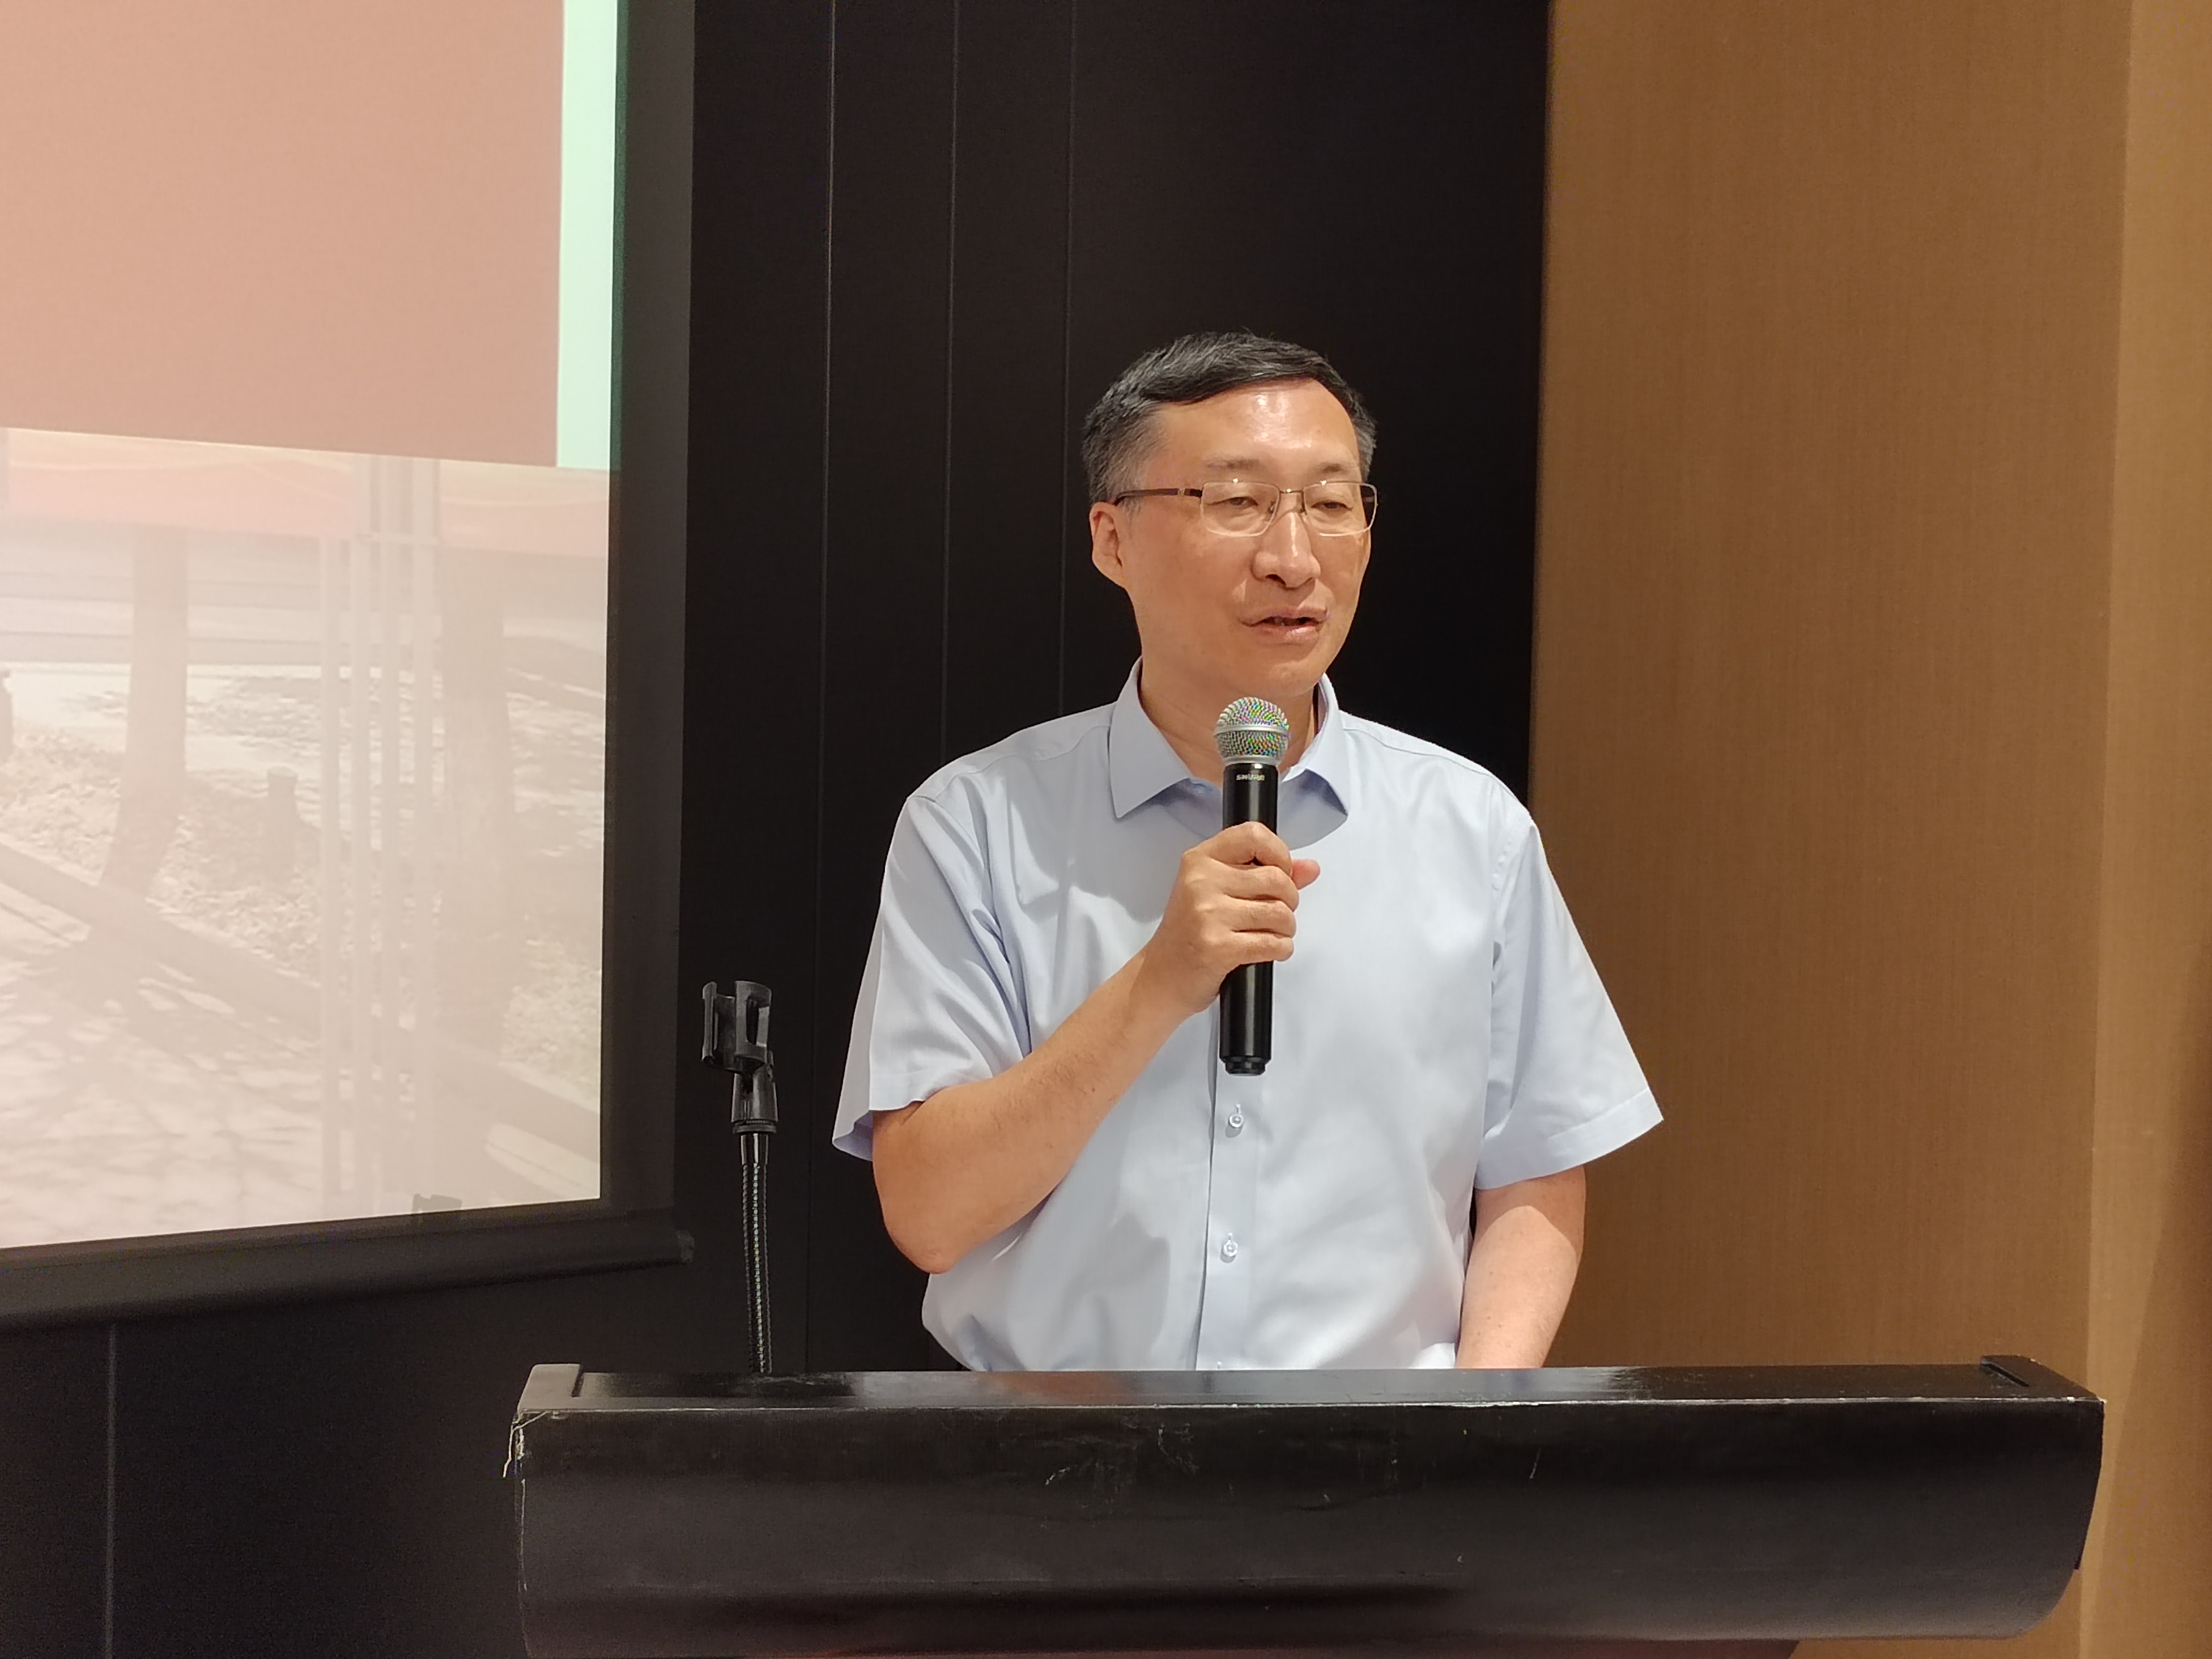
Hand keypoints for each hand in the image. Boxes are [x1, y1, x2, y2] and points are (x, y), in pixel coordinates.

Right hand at [1132, 822, 1320, 1023]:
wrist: (1161, 977)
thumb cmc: (1191, 933)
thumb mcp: (1217, 893)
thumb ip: (1264, 874)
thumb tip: (1310, 867)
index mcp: (1200, 859)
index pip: (1253, 834)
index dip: (1279, 853)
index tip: (1281, 873)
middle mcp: (1201, 881)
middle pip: (1276, 878)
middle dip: (1289, 900)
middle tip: (1276, 913)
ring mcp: (1208, 914)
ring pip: (1279, 912)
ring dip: (1286, 929)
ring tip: (1270, 934)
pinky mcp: (1218, 946)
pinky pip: (1273, 943)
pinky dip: (1281, 949)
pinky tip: (1269, 950)